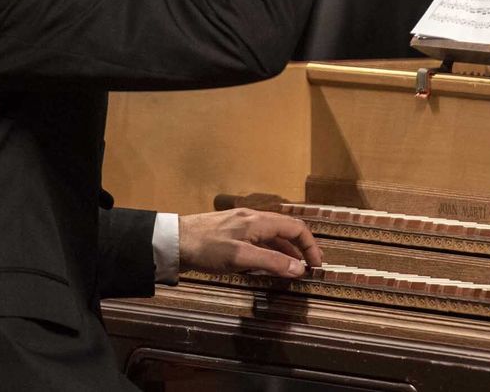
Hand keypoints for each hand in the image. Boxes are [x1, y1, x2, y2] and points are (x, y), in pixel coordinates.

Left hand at [178, 208, 323, 278]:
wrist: (173, 241)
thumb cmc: (207, 248)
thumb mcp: (241, 257)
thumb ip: (271, 262)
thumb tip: (299, 269)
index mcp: (259, 221)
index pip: (296, 228)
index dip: (310, 246)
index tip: (316, 266)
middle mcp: (254, 219)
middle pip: (286, 231)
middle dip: (300, 249)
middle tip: (306, 270)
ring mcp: (241, 224)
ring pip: (272, 236)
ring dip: (285, 252)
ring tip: (289, 271)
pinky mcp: (231, 233)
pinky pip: (258, 241)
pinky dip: (269, 252)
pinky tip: (264, 265)